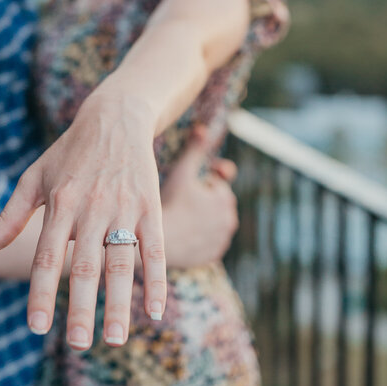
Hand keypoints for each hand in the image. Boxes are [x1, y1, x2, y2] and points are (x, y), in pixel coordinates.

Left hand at [0, 93, 164, 350]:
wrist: (116, 117)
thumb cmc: (69, 154)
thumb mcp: (33, 178)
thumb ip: (8, 218)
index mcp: (60, 203)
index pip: (47, 256)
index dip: (40, 292)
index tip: (36, 328)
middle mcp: (91, 208)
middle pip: (84, 265)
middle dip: (80, 307)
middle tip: (76, 345)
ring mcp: (123, 208)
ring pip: (120, 262)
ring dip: (118, 303)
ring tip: (114, 340)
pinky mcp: (150, 206)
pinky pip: (155, 249)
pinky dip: (155, 280)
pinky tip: (154, 312)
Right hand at [160, 128, 238, 265]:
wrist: (157, 244)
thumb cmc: (169, 204)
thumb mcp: (182, 172)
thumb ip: (195, 149)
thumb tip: (202, 128)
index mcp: (225, 199)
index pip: (216, 183)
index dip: (199, 182)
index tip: (185, 188)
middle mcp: (229, 221)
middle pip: (216, 203)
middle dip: (202, 200)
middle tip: (179, 200)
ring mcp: (221, 241)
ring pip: (212, 222)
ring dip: (201, 218)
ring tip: (180, 216)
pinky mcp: (212, 256)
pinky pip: (208, 241)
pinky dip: (199, 236)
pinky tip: (183, 232)